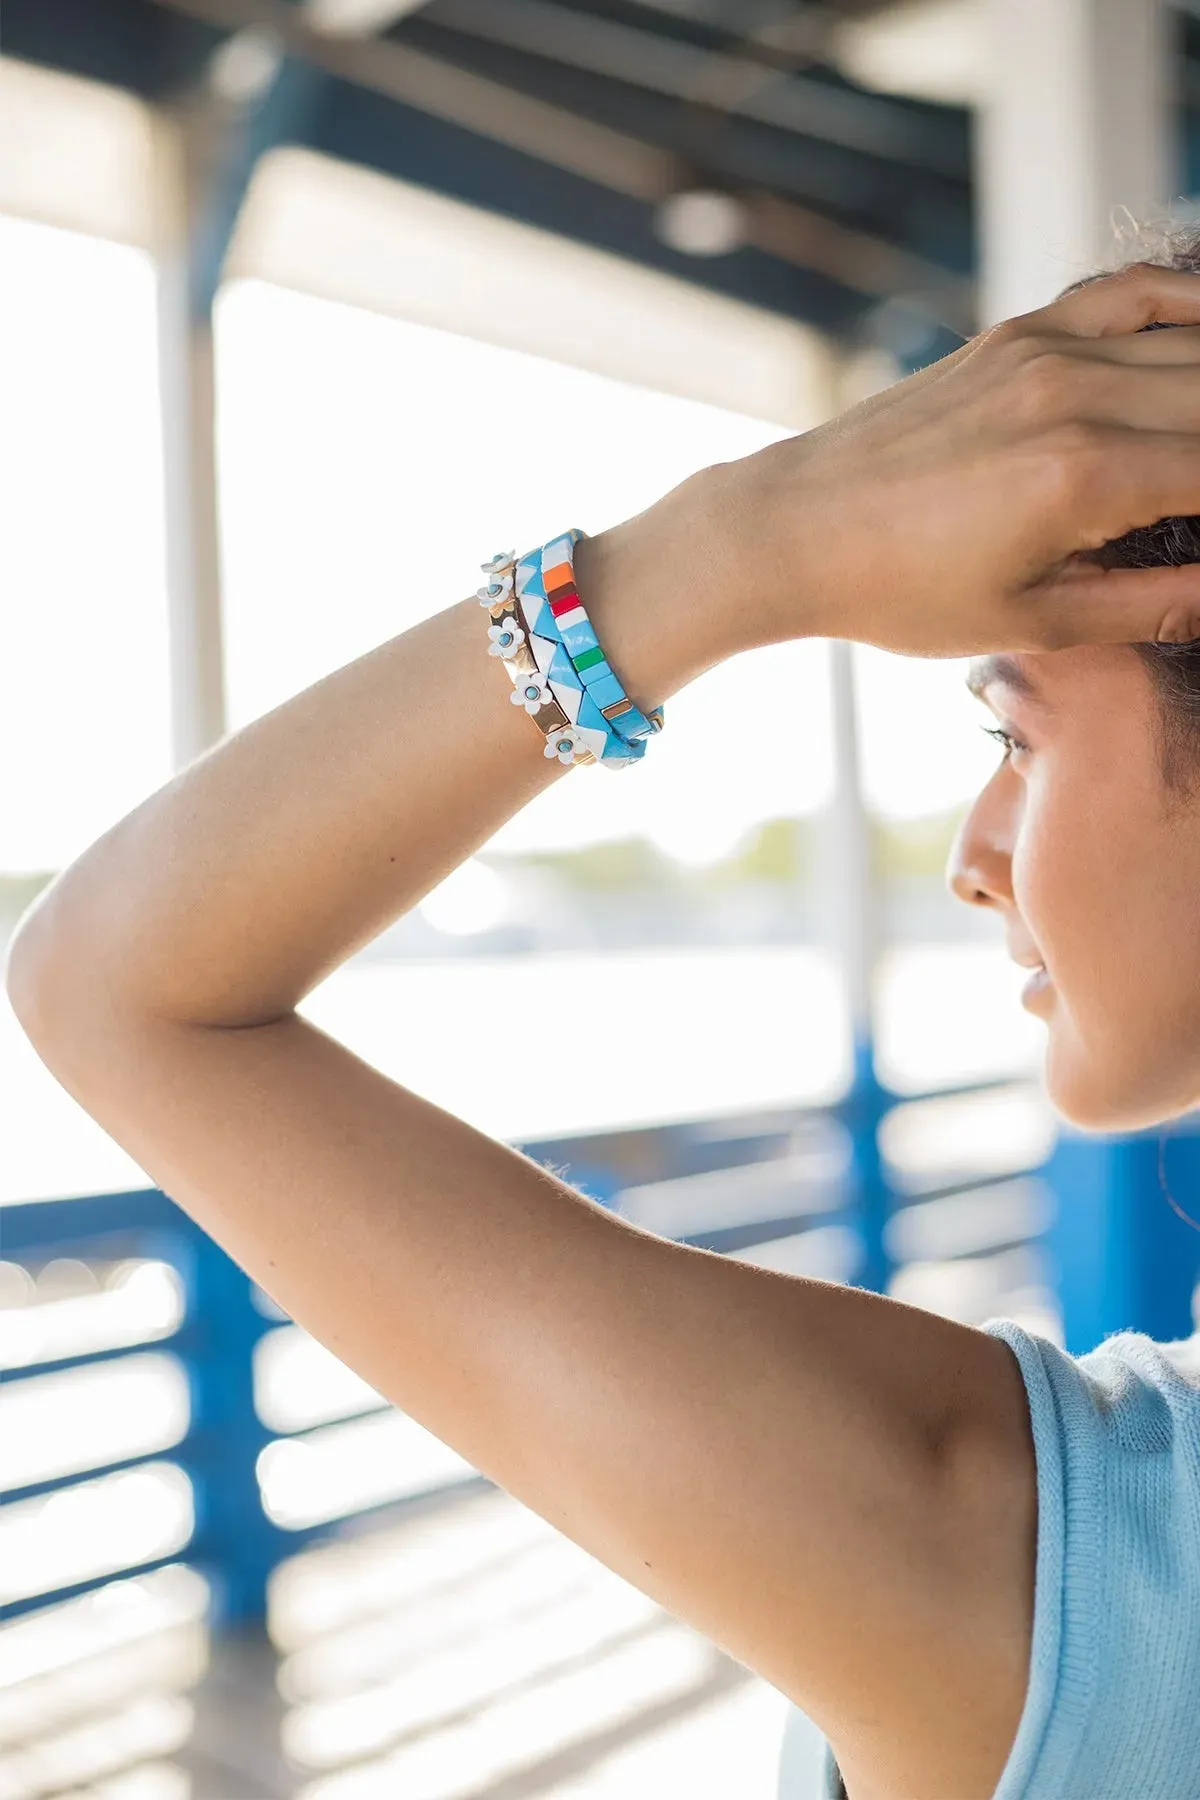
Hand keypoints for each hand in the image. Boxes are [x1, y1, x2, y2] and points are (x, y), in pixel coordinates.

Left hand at [742, 262, 1199, 657]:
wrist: (794, 529)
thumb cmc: (902, 592)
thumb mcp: (1034, 621)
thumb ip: (1154, 604)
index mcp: (1087, 477)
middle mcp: (1077, 395)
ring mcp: (1047, 349)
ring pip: (1194, 343)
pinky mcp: (1019, 331)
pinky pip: (1132, 293)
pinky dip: (1191, 306)